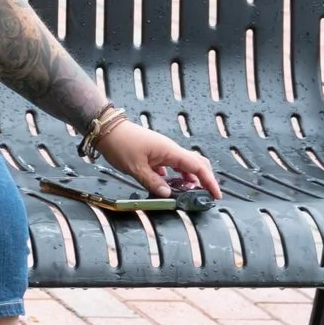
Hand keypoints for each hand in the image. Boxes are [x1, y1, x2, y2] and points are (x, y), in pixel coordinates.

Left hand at [94, 119, 220, 200]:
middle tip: (205, 195)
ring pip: (183, 165)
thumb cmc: (120, 144)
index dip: (209, 181)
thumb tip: (167, 194)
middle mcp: (170, 149)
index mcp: (170, 151)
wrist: (106, 129)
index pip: (198, 167)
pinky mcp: (154, 153)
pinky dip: (174, 176)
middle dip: (204, 179)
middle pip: (195, 164)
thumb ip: (153, 183)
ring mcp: (162, 150)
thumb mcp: (136, 168)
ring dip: (188, 179)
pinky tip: (168, 185)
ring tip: (187, 193)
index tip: (216, 194)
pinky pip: (170, 165)